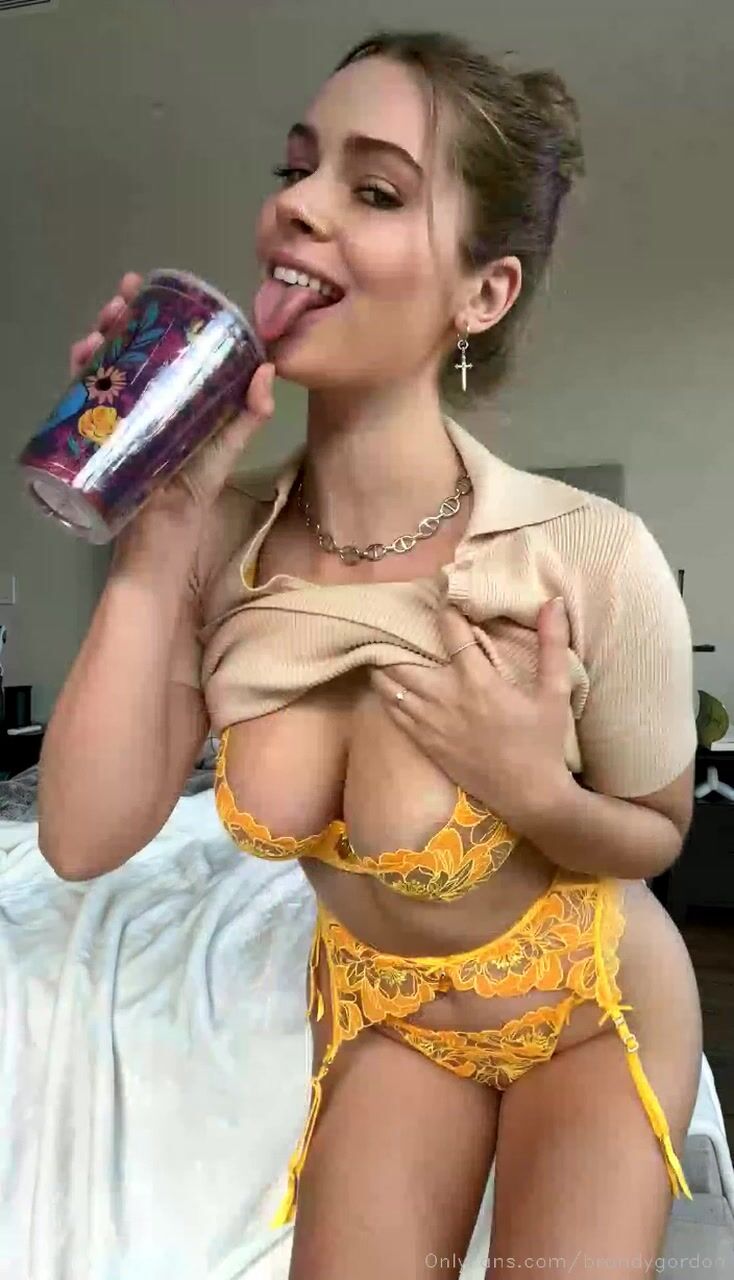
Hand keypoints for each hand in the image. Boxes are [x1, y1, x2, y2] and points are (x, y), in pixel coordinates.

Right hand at [70, 273, 274, 523]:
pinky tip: (82, 354)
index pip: (165, 342)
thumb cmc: (197, 487)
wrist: (164, 528)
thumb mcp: (228, 445)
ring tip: (103, 322)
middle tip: (123, 298)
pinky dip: (80, 370)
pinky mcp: (99, 430)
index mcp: (177, 392)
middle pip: (130, 345)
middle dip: (123, 317)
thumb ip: (250, 413)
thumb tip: (268, 369)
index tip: (154, 287)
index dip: (157, 313)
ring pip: (105, 362)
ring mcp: (120, 411)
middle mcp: (146, 396)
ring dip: (99, 335)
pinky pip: (84, 394)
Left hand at [369, 597, 574, 833]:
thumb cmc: (544, 743)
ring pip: (390, 687)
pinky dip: (387, 694)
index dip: (445, 608)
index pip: (451, 631)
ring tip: (386, 649)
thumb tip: (552, 601)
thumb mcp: (555, 693)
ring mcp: (430, 724)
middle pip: (402, 659)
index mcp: (477, 681)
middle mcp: (446, 699)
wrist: (530, 797)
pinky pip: (393, 713)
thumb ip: (552, 645)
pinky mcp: (425, 744)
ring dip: (386, 665)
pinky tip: (387, 683)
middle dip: (397, 638)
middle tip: (398, 621)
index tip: (444, 594)